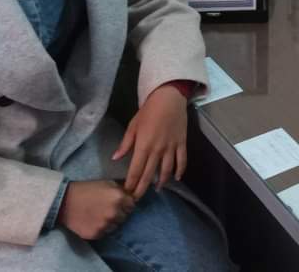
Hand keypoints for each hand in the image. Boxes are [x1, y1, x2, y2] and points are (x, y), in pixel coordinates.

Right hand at [58, 180, 134, 239]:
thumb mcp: (107, 183)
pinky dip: (101, 228)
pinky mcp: (96, 234)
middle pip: (124, 217)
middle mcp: (114, 212)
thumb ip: (121, 190)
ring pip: (115, 226)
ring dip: (110, 222)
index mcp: (119, 198)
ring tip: (99, 215)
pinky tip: (93, 221)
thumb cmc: (87, 189)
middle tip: (107, 208)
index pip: (132, 205)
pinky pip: (104, 233)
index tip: (119, 203)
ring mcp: (105, 225)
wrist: (64, 201)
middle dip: (119, 213)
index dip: (126, 203)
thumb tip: (132, 195)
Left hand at [112, 84, 188, 199]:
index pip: (135, 170)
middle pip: (149, 174)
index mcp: (143, 145)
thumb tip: (116, 158)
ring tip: (157, 189)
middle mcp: (157, 150)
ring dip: (161, 182)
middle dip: (142, 188)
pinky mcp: (181, 143)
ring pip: (166, 170)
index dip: (131, 183)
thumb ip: (125, 143)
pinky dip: (180, 170)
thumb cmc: (148, 111)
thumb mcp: (133, 125)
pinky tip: (177, 178)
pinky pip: (182, 160)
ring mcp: (171, 147)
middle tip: (137, 198)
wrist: (169, 98)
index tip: (127, 192)